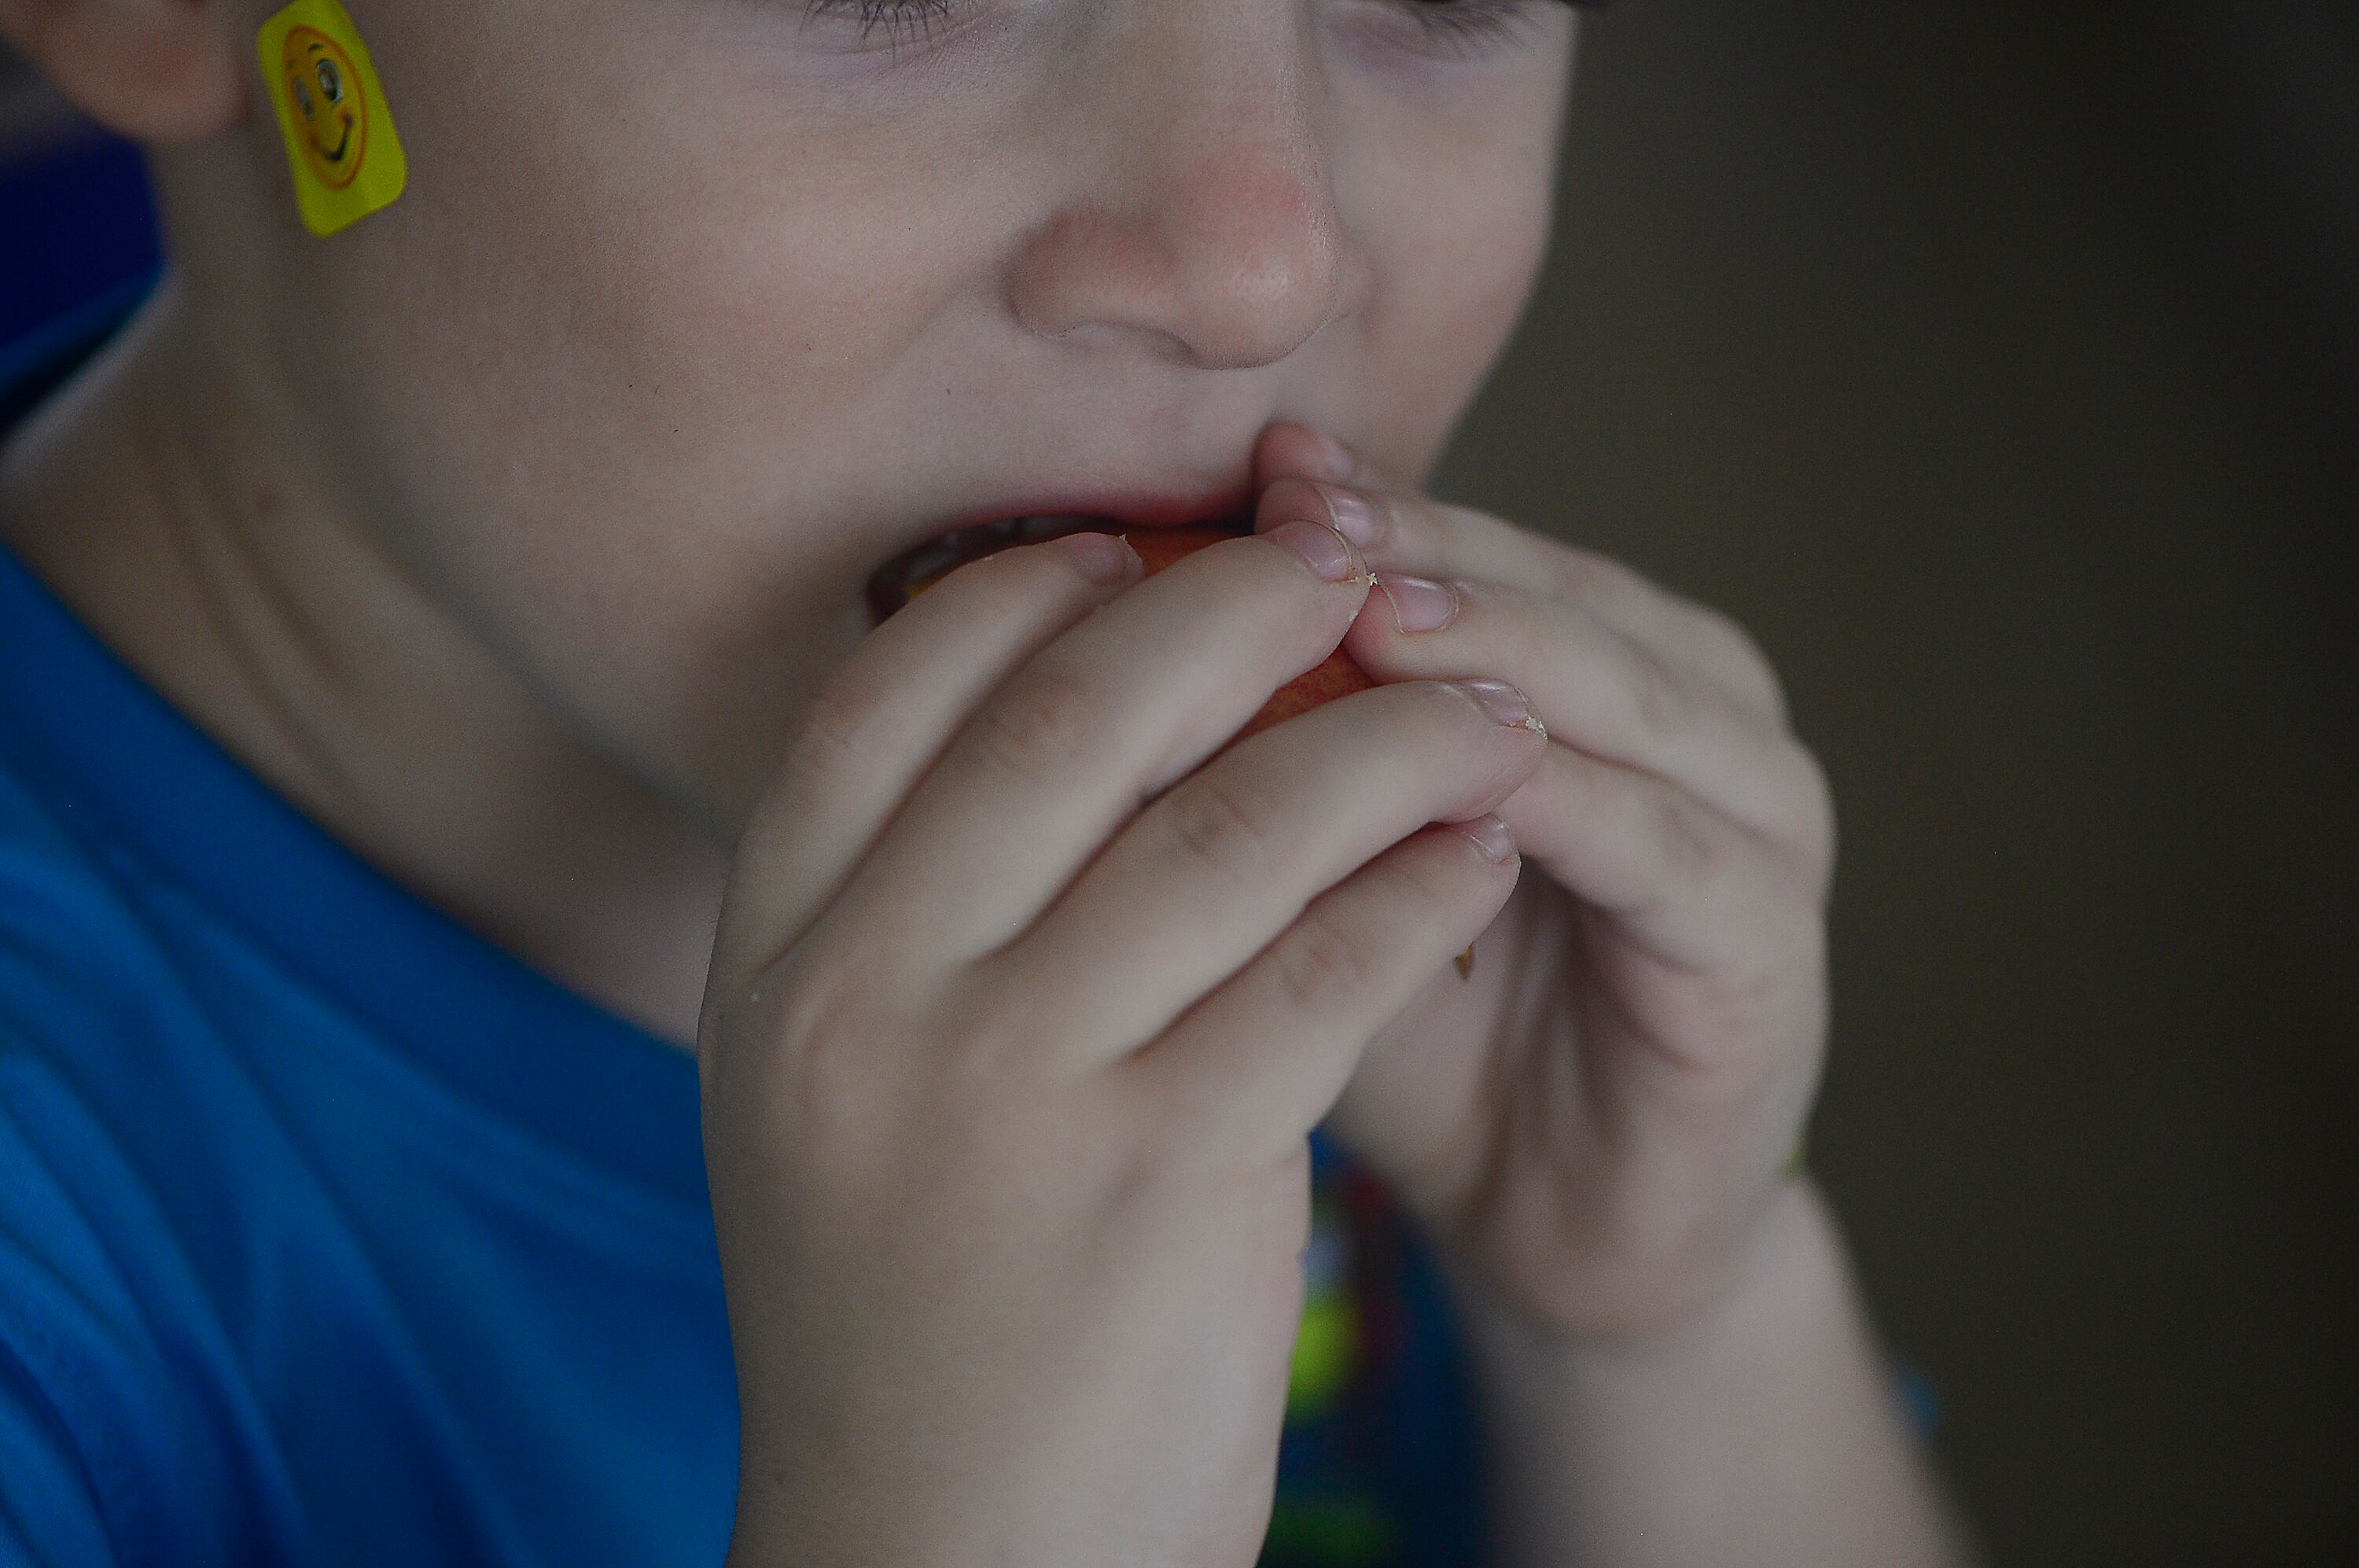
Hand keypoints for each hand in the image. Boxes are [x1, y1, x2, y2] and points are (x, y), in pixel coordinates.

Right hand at [699, 518, 1545, 1565]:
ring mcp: (1004, 1082)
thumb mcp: (832, 1089)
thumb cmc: (912, 1309)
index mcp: (770, 954)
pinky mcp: (1158, 1177)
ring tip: (1477, 712)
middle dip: (1236, 606)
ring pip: (1229, 824)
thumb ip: (906, 907)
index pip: (890, 685)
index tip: (1143, 544)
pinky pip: (1326, 967)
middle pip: (1072, 713)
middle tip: (1347, 560)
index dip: (1030, 587)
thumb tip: (1067, 692)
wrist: (941, 1558)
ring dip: (1383, 741)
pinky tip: (1479, 855)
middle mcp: (862, 993)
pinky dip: (1422, 887)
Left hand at [1251, 423, 1837, 1342]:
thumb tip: (1135, 611)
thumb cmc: (1429, 1029)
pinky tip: (1477, 776)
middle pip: (1552, 593)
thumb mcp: (1339, 864)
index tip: (1251, 472)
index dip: (1371, 512)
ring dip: (1501, 647)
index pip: (1480, 554)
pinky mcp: (1767, 939)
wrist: (1552, 1225)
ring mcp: (1754, 818)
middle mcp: (1696, 711)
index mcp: (1601, 665)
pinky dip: (1572, 802)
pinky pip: (1664, 849)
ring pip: (1622, 694)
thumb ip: (1284, 747)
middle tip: (1298, 513)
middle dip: (1424, 551)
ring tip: (1374, 610)